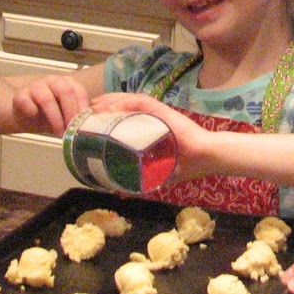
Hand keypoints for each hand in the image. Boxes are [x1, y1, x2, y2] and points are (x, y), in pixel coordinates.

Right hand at [9, 73, 93, 134]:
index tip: (84, 126)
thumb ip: (81, 114)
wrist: (26, 116)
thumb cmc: (51, 115)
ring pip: (46, 98)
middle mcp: (52, 81)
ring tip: (58, 133)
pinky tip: (36, 119)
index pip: (79, 91)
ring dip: (55, 118)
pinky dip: (32, 111)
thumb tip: (99, 122)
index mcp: (67, 83)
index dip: (82, 109)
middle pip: (65, 91)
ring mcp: (35, 86)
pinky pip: (26, 101)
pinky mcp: (20, 95)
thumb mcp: (67, 114)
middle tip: (72, 130)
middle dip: (70, 113)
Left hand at [86, 92, 211, 181]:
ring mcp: (157, 112)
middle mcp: (152, 117)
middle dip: (105, 105)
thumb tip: (120, 193)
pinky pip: (140, 102)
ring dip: (111, 100)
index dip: (109, 115)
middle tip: (89, 110)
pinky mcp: (162, 110)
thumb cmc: (185, 165)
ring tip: (96, 105)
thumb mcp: (157, 173)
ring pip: (130, 100)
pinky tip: (111, 106)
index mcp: (151, 128)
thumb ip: (141, 180)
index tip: (93, 121)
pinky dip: (124, 102)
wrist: (204, 157)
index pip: (127, 116)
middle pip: (125, 105)